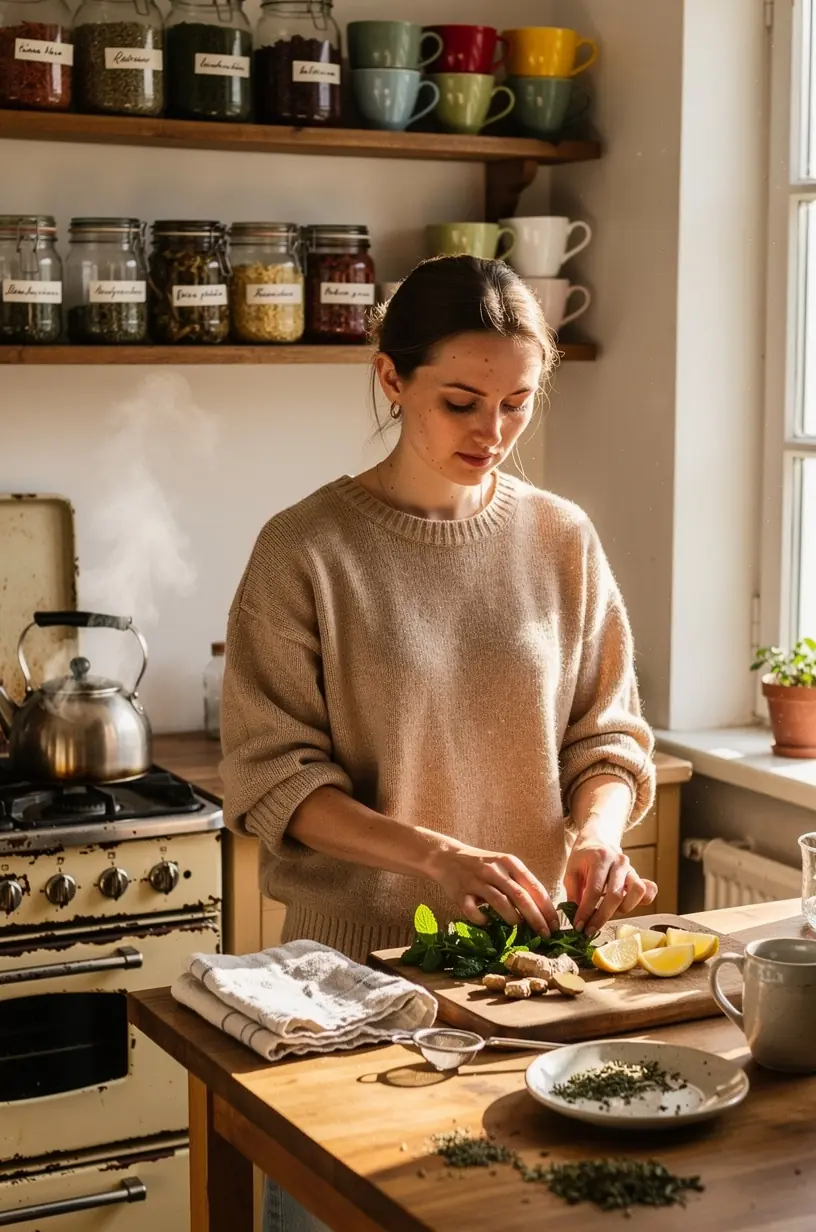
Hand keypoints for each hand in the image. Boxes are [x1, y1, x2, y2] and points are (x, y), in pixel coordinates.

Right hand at [426, 840, 560, 936]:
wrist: (447, 857)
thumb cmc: (482, 864)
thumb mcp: (503, 866)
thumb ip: (520, 882)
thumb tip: (543, 910)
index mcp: (509, 862)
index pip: (534, 886)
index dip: (547, 908)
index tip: (555, 925)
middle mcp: (494, 870)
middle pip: (520, 896)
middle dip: (536, 918)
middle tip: (545, 935)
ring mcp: (477, 881)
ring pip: (500, 903)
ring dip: (513, 919)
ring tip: (519, 929)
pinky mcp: (461, 893)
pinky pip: (474, 912)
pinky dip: (483, 920)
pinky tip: (487, 922)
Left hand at [564, 838, 657, 933]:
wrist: (598, 841)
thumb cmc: (583, 858)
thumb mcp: (571, 870)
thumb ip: (573, 891)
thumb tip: (576, 915)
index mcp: (600, 858)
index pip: (594, 890)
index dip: (586, 911)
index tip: (578, 925)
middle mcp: (619, 862)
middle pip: (615, 895)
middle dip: (601, 917)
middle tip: (589, 930)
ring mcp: (631, 868)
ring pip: (636, 893)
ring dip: (622, 909)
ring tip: (608, 912)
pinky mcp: (639, 876)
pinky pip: (648, 891)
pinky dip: (641, 902)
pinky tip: (626, 906)